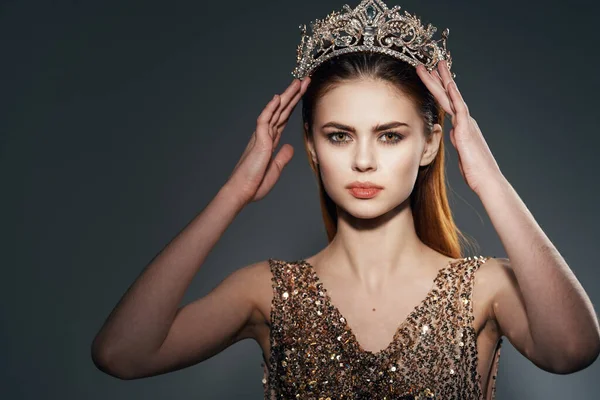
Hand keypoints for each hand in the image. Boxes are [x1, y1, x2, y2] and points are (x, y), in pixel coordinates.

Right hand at [226, 77, 310, 204]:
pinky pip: (264, 121)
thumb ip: (283, 156)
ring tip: (298, 82)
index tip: (303, 93)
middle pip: (282, 110)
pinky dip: (270, 109)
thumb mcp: (275, 168)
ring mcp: (261, 136)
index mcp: (270, 141)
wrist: (242, 192)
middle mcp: (265, 135)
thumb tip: (290, 147)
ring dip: (287, 96)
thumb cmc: (255, 183)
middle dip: (294, 95)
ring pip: (275, 111)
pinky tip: (277, 98)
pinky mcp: (258, 141)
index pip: (284, 118)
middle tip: (305, 80)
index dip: (294, 105)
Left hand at [415, 60, 503, 194]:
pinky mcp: (466, 130)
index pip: (447, 104)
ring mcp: (466, 124)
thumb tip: (453, 133)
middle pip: (448, 96)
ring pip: (451, 98)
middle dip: (438, 79)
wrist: (487, 180)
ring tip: (432, 66)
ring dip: (440, 81)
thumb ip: (457, 141)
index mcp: (462, 127)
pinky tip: (448, 84)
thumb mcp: (462, 154)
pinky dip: (453, 95)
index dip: (438, 90)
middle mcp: (465, 121)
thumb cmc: (475, 171)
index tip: (431, 77)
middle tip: (429, 63)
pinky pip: (459, 109)